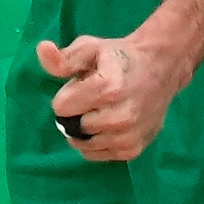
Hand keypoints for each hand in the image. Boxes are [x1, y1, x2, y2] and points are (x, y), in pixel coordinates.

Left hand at [39, 32, 192, 161]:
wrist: (161, 67)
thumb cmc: (120, 57)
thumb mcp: (91, 49)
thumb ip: (64, 58)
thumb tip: (42, 49)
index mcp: (108, 87)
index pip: (61, 106)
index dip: (68, 93)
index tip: (84, 84)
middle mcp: (120, 116)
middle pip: (73, 126)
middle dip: (77, 112)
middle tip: (95, 97)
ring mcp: (128, 136)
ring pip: (83, 143)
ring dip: (86, 129)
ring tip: (104, 110)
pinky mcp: (133, 150)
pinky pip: (96, 154)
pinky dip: (96, 142)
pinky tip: (109, 124)